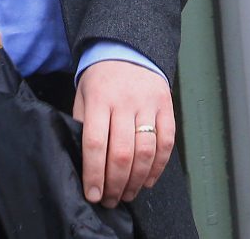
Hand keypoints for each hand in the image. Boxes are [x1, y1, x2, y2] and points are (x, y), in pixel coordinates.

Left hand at [73, 60, 174, 207]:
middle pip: (121, 153)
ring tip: (126, 194)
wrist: (128, 50)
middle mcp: (125, 101)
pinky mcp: (166, 107)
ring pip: (145, 152)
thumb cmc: (101, 79)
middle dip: (115, 184)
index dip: (94, 173)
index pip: (95, 142)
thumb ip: (83, 125)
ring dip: (136, 181)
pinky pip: (166, 143)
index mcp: (99, 98)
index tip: (92, 194)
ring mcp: (148, 104)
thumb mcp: (84, 96)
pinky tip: (147, 181)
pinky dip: (158, 168)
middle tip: (109, 200)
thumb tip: (84, 164)